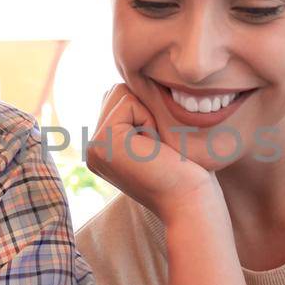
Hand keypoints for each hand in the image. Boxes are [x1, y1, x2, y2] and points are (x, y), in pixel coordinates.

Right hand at [86, 85, 220, 224]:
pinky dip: (148, 120)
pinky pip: (127, 102)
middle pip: (117, 91)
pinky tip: (154, 149)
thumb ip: (140, 113)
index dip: (149, 111)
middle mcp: (93, 148)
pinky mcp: (103, 142)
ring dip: (148, 114)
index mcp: (105, 147)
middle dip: (146, 109)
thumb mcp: (160, 136)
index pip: (121, 99)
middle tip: (158, 148)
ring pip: (121, 92)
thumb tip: (134, 80)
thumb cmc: (188, 172)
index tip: (159, 148)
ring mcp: (94, 146)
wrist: (191, 204)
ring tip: (156, 148)